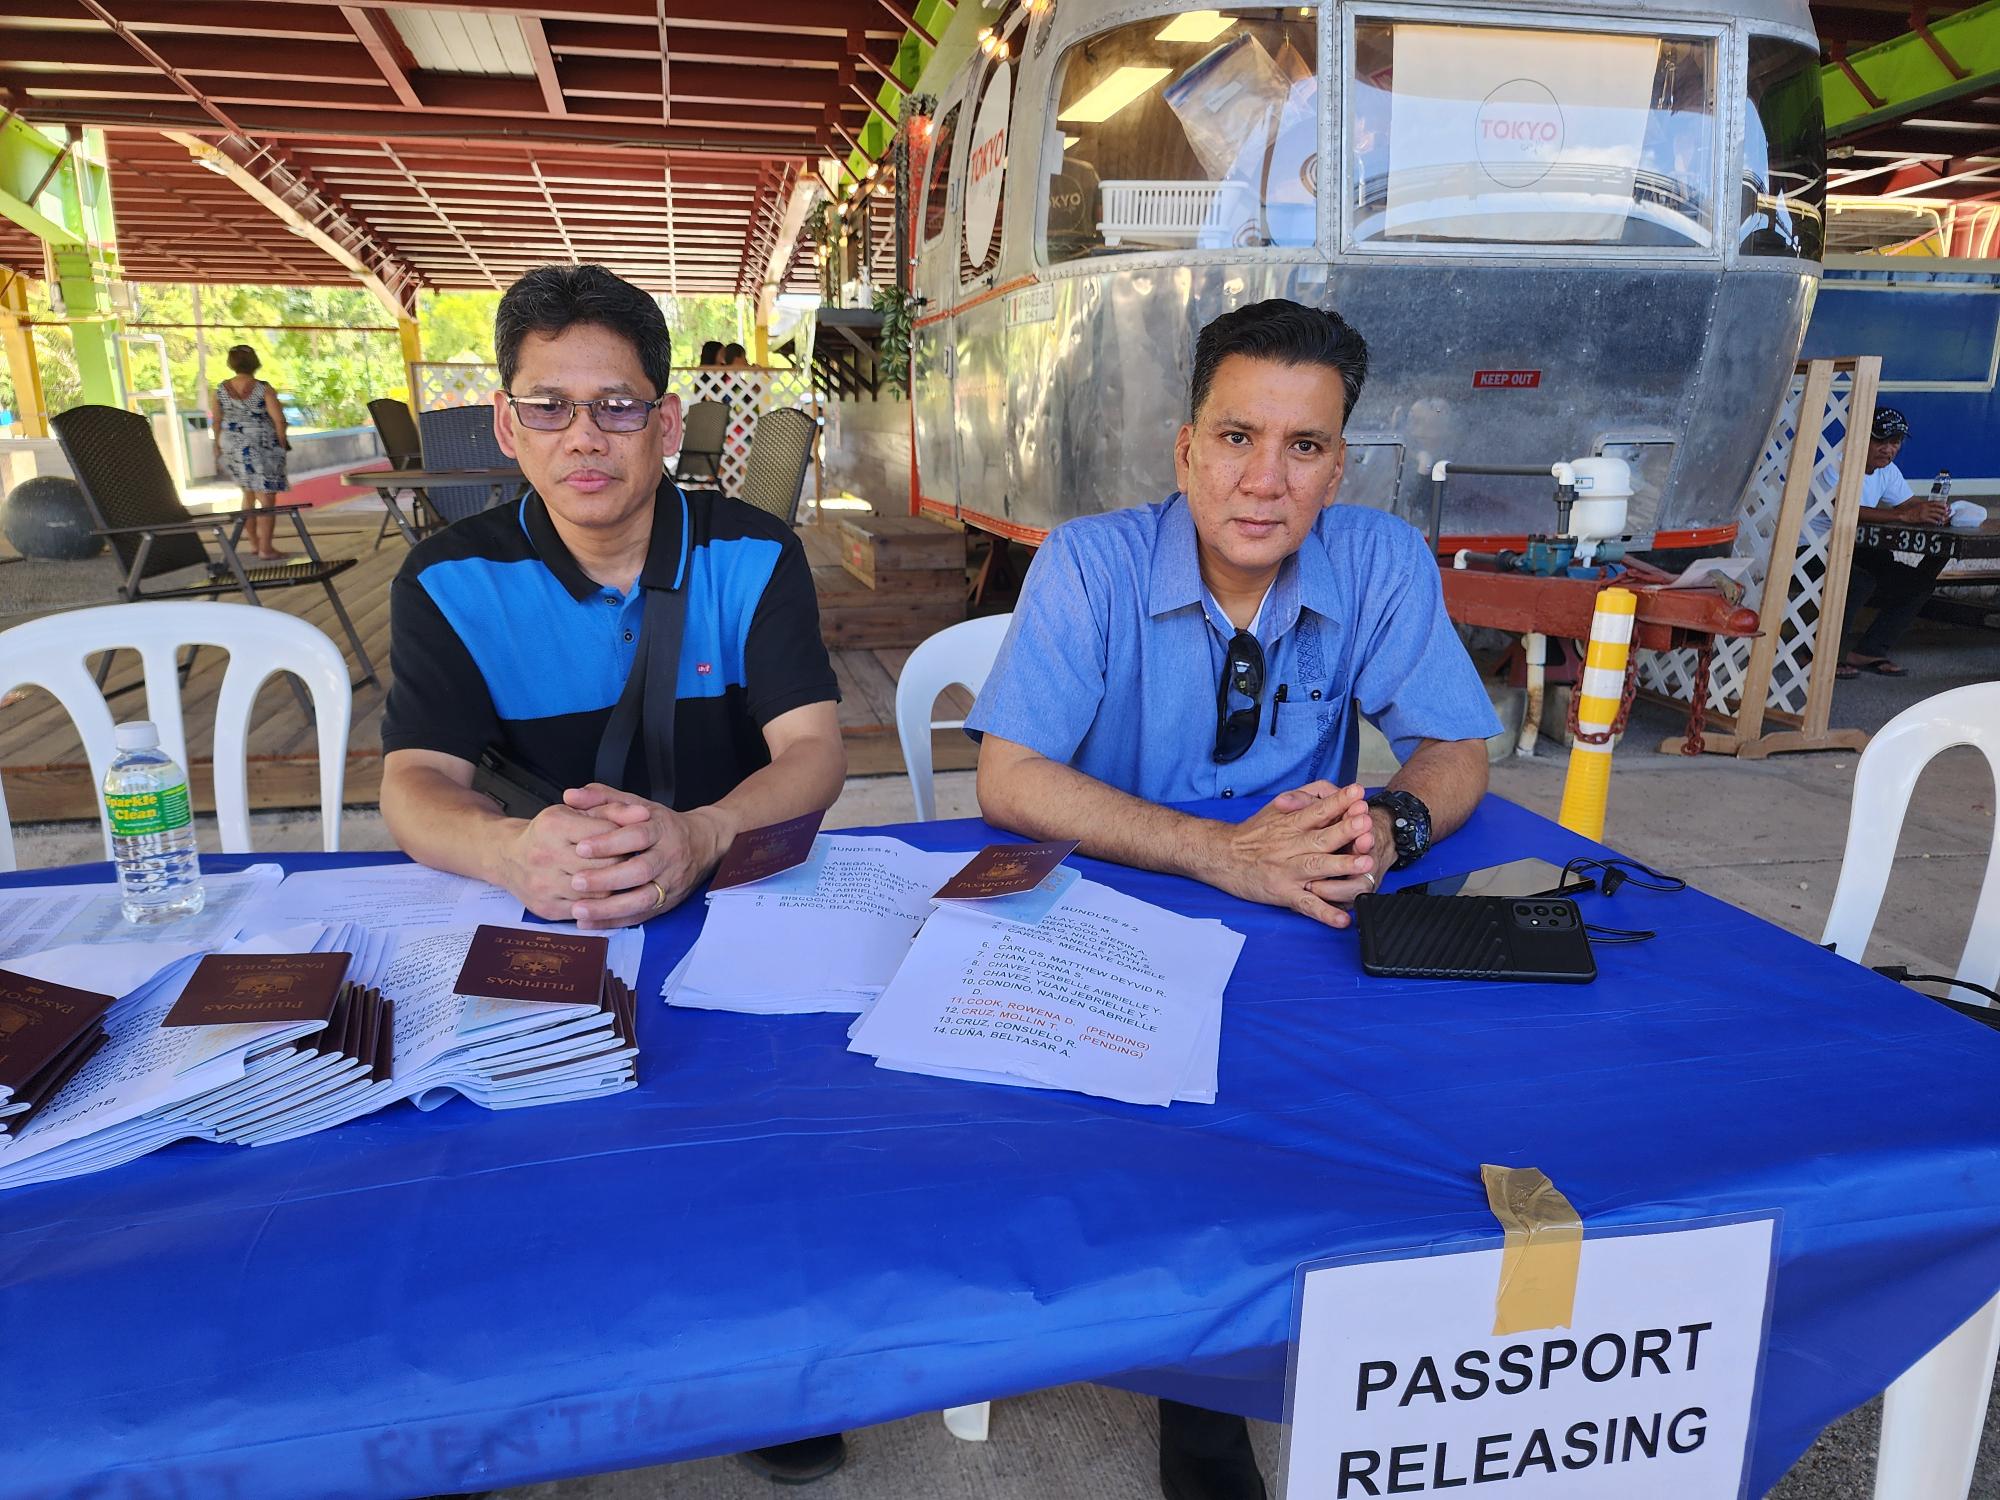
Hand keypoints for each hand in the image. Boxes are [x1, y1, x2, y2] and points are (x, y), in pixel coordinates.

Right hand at [498, 801, 631, 920]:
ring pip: (598, 892)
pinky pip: (585, 911)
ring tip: (618, 877)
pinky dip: (599, 904)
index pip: (605, 833)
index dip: (624, 837)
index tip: (632, 839)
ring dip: (614, 886)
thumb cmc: (547, 833)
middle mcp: (545, 855)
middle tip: (630, 860)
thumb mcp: (575, 812)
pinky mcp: (546, 908)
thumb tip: (643, 814)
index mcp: (554, 825)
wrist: (508, 857)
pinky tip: (603, 894)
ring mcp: (544, 885)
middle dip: (623, 863)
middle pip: (604, 865)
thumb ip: (612, 810)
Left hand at [559, 783, 729, 926]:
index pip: (637, 836)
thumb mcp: (636, 804)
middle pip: (640, 870)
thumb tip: (571, 795)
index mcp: (660, 829)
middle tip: (576, 881)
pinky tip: (589, 923)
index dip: (609, 842)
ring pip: (642, 899)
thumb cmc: (661, 824)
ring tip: (578, 910)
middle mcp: (668, 857)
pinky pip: (641, 916)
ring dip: (609, 908)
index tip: (581, 847)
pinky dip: (614, 922)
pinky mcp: (667, 903)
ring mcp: (670, 883)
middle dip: (607, 878)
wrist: (703, 844)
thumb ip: (603, 797)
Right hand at [1199, 781, 1379, 927]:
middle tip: (1366, 822)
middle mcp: (1290, 846)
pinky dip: (1324, 912)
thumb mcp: (1274, 808)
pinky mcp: (1283, 893)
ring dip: (1342, 865)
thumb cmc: (1253, 833)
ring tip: (1365, 863)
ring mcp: (1288, 871)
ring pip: (1317, 867)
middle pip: (1321, 837)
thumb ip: (1301, 799)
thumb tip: (1327, 791)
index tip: (1357, 793)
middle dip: (1345, 830)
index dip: (1338, 801)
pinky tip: (1342, 919)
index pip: (1318, 810)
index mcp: (1290, 823)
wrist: (1221, 856)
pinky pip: (1306, 904)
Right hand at [1897, 498, 1949, 525]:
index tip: (1946, 506)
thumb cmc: (1910, 510)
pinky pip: (1931, 520)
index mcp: (1925, 503)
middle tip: (1946, 513)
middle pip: (1938, 509)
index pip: (1936, 503)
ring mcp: (1924, 513)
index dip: (1942, 504)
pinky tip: (1937, 523)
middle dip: (1943, 511)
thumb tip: (1931, 506)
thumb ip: (1925, 505)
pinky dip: (1935, 521)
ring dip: (1941, 517)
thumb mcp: (1918, 505)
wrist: (1904, 513)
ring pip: (1936, 514)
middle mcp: (1926, 508)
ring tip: (1943, 519)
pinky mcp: (1923, 518)